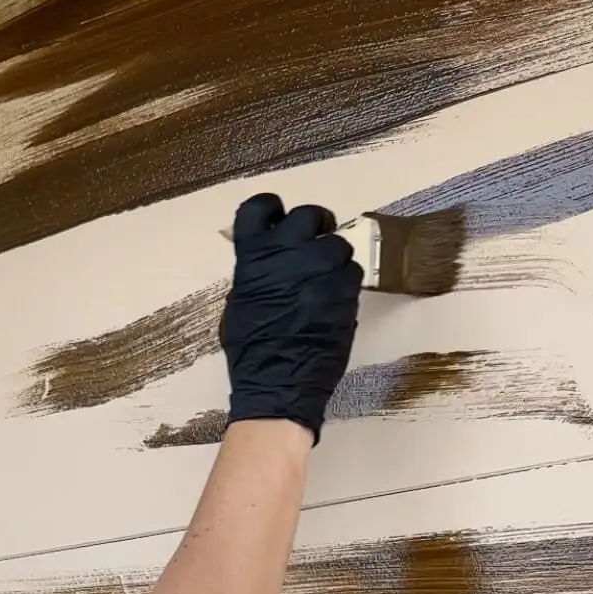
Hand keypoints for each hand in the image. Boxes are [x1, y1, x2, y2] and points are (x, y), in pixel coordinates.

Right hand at [220, 193, 361, 442]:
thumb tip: (269, 262)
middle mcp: (289, 252)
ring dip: (333, 259)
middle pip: (309, 215)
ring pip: (338, 245)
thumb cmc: (251, 352)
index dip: (272, 210)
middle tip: (313, 245)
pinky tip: (333, 303)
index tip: (278, 220)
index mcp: (254, 256)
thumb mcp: (241, 303)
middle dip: (314, 226)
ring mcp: (322, 269)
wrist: (278, 385)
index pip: (261, 208)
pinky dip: (344, 284)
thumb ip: (257, 273)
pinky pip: (352, 273)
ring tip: (323, 284)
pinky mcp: (347, 289)